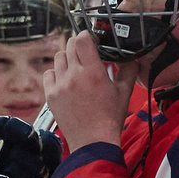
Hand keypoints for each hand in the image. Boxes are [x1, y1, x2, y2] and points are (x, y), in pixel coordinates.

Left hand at [47, 31, 132, 151]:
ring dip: (68, 58)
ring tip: (77, 68)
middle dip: (79, 46)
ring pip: (58, 57)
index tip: (93, 41)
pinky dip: (56, 73)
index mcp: (94, 72)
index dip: (87, 35)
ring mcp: (60, 85)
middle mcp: (74, 75)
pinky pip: (48, 73)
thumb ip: (128, 70)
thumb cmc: (110, 119)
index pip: (82, 39)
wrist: (93, 142)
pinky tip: (65, 80)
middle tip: (87, 54)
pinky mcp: (50, 95)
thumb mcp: (124, 92)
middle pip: (69, 44)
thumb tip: (130, 57)